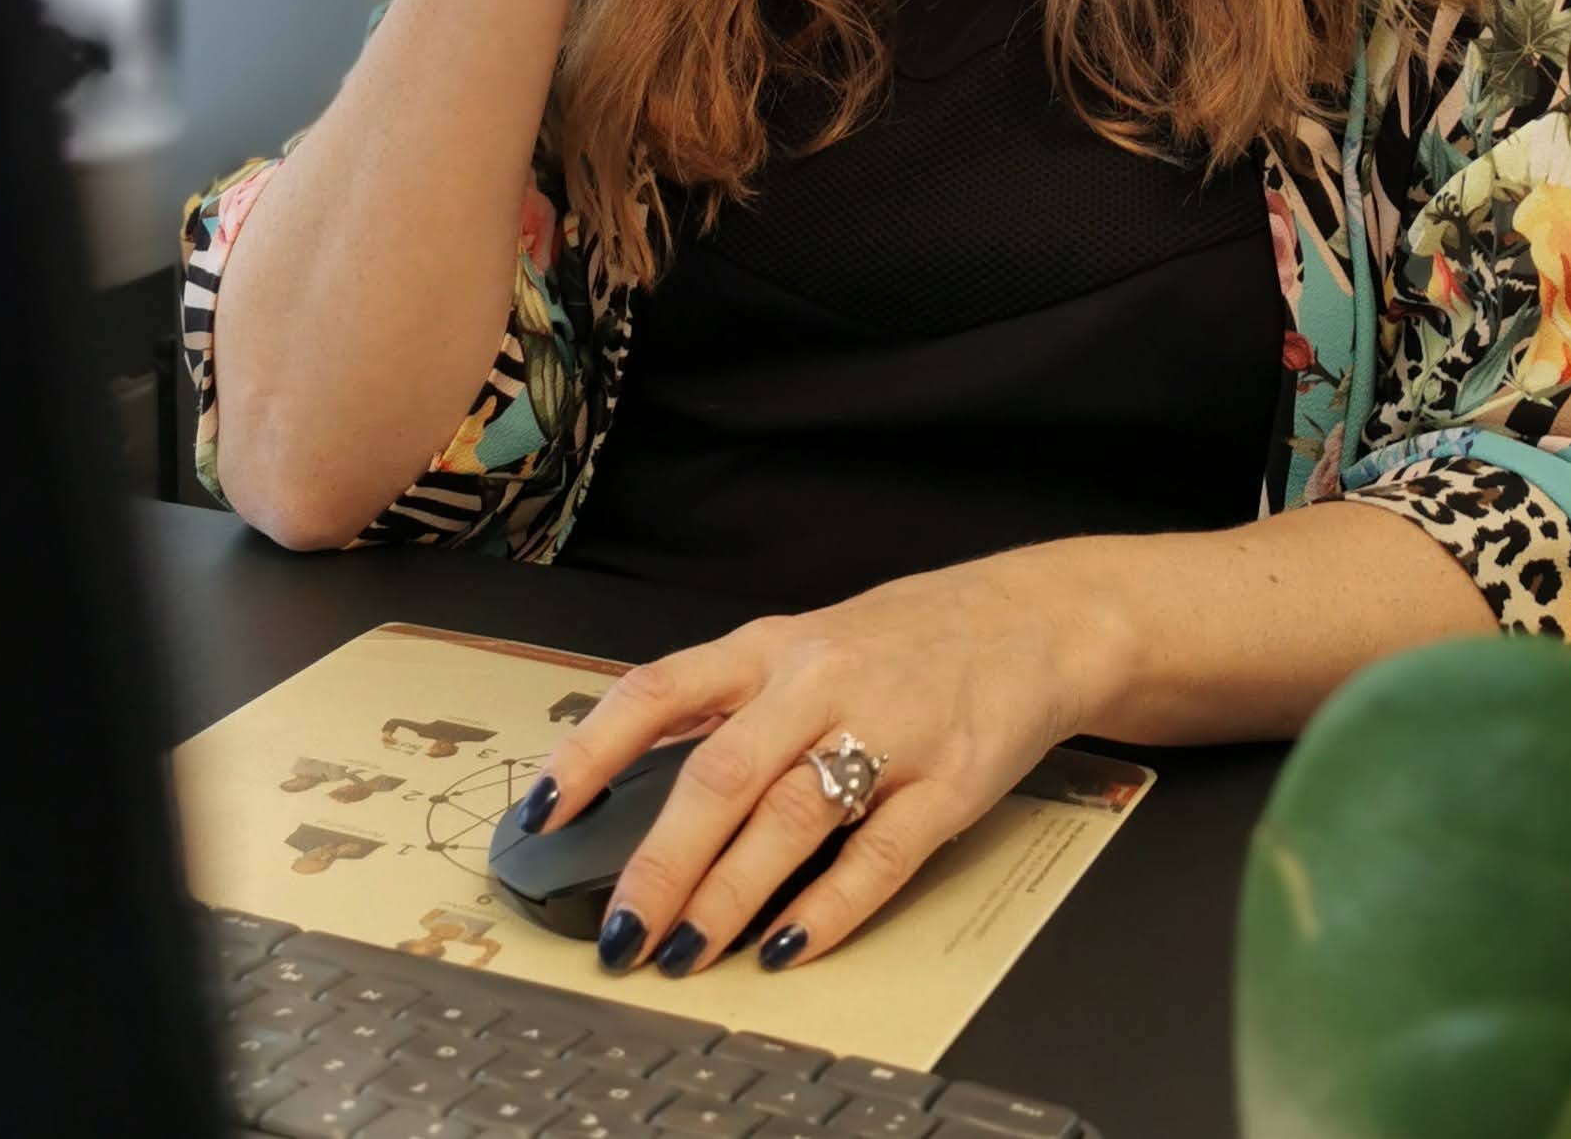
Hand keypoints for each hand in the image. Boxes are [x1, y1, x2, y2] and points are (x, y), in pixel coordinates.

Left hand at [521, 552, 1106, 978]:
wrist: (1031, 618)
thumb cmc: (901, 642)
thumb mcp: (802, 647)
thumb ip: (727, 704)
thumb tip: (627, 785)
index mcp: (769, 646)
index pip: (660, 691)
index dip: (592, 750)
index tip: (539, 813)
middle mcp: (818, 681)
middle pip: (721, 772)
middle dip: (660, 861)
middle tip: (617, 932)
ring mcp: (888, 729)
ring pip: (791, 815)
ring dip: (729, 894)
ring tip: (684, 953)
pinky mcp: (949, 780)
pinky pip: (880, 854)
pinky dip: (828, 907)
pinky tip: (786, 945)